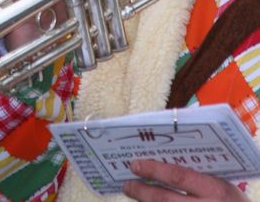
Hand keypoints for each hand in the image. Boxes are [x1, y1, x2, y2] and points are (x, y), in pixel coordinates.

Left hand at [124, 158, 248, 199]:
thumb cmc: (231, 200)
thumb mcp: (222, 183)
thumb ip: (198, 174)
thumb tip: (164, 160)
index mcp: (213, 190)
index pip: (178, 177)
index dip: (154, 170)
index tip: (135, 164)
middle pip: (165, 200)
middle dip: (142, 192)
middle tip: (126, 184)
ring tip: (133, 194)